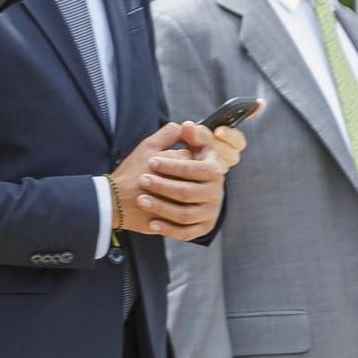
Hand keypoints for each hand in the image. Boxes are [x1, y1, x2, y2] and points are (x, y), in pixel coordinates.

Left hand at [110, 121, 244, 241]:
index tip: (151, 161)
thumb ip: (180, 135)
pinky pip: (185, 232)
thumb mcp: (173, 148)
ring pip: (184, 213)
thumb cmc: (167, 166)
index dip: (173, 165)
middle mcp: (216, 191)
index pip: (196, 168)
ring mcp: (210, 211)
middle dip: (163, 186)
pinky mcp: (202, 228)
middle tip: (142, 180)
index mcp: (214, 169)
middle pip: (188, 191)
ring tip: (141, 200)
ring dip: (161, 207)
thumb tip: (187, 125)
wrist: (166, 191)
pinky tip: (152, 223)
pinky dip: (168, 229)